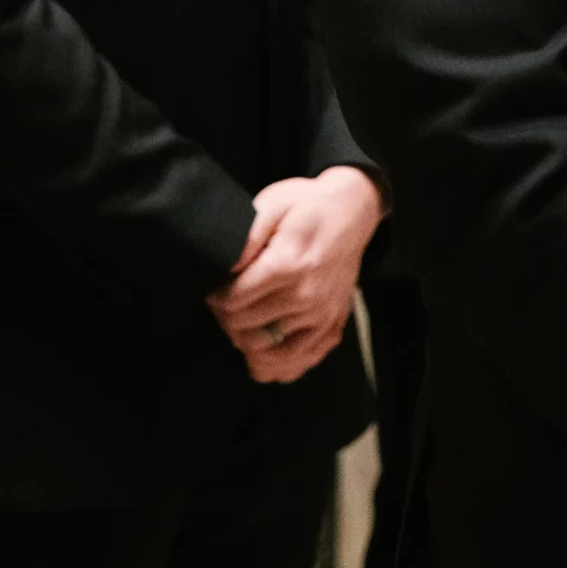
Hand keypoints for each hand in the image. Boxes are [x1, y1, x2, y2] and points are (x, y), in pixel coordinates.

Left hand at [207, 166, 382, 383]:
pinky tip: (265, 347)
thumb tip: (225, 267)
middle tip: (226, 302)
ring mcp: (322, 317)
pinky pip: (298, 364)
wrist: (351, 211)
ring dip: (245, 340)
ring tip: (243, 321)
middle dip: (226, 317)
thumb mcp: (273, 203)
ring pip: (266, 354)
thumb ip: (245, 236)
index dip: (215, 296)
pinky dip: (276, 364)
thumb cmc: (306, 206)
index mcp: (288, 265)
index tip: (216, 287)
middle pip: (244, 330)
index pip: (233, 303)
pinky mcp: (332, 327)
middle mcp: (307, 297)